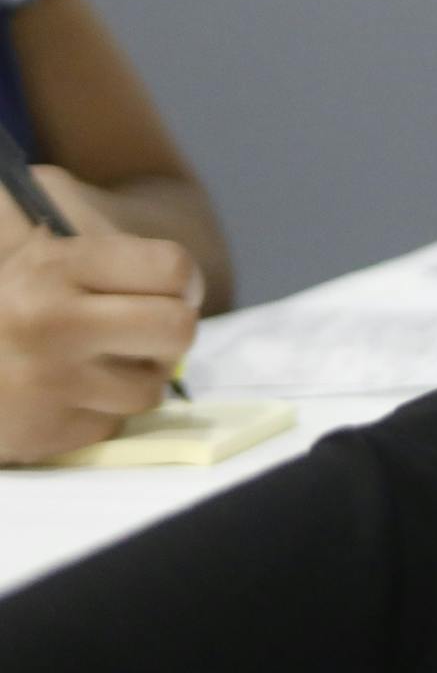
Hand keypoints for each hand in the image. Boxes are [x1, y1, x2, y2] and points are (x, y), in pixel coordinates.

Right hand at [0, 186, 200, 464]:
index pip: (173, 269)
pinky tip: (64, 392)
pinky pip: (113, 424)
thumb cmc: (13, 289)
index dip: (183, 279)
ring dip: (135, 375)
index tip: (168, 287)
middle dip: (169, 328)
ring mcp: (44, 386)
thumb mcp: (45, 238)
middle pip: (178, 329)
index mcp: (51, 267)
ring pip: (152, 388)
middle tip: (143, 327)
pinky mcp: (42, 436)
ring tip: (94, 359)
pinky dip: (99, 409)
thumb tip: (183, 282)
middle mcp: (46, 326)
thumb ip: (103, 235)